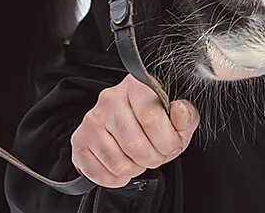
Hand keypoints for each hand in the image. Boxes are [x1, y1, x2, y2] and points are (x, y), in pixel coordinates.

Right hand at [70, 75, 197, 187]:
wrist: (131, 124)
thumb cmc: (155, 120)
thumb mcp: (178, 118)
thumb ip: (185, 116)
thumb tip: (180, 112)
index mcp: (137, 85)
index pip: (151, 119)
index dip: (167, 141)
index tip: (171, 145)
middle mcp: (110, 98)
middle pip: (134, 145)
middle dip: (152, 159)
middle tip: (155, 154)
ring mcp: (92, 119)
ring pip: (117, 162)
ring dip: (134, 169)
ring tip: (138, 158)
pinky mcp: (79, 140)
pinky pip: (97, 172)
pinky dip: (114, 178)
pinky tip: (122, 167)